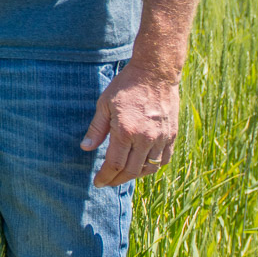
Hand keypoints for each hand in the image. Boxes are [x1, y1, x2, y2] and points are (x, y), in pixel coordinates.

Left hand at [80, 62, 178, 186]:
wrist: (155, 73)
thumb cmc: (126, 86)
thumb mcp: (104, 105)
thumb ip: (96, 129)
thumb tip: (85, 148)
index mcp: (126, 131)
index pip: (115, 164)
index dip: (105, 177)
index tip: (98, 183)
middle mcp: (145, 138)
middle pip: (131, 171)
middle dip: (117, 180)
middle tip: (108, 182)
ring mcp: (161, 138)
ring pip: (149, 168)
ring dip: (135, 175)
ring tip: (123, 175)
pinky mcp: (172, 135)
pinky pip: (164, 160)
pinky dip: (153, 167)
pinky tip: (143, 166)